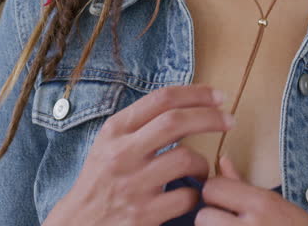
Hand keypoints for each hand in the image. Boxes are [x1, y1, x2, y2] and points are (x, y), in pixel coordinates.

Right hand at [42, 84, 233, 225]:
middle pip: (176, 121)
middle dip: (210, 117)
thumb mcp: (108, 145)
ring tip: (202, 171)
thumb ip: (139, 125)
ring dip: (203, 164)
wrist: (77, 225)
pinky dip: (195, 196)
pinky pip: (186, 197)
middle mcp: (122, 153)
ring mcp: (133, 184)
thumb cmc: (100, 182)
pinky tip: (190, 196)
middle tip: (230, 120)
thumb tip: (183, 104)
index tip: (218, 96)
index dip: (196, 93)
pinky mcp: (143, 214)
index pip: (161, 99)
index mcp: (115, 131)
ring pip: (186, 159)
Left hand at [196, 154, 307, 224]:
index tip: (225, 202)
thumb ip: (241, 183)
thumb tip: (221, 160)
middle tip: (227, 222)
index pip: (212, 188)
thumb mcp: (274, 202)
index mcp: (261, 203)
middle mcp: (252, 225)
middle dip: (211, 219)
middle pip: (203, 216)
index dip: (215, 194)